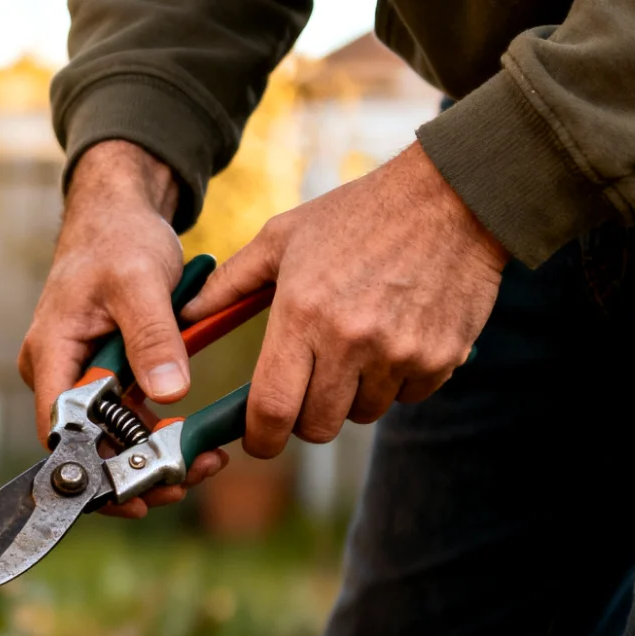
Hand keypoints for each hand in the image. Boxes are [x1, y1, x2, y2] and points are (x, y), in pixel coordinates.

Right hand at [18, 140, 226, 518]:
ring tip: (201, 464)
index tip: (133, 491)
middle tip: (184, 481)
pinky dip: (156, 437)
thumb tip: (169, 393)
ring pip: (107, 440)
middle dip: (132, 472)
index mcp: (51, 353)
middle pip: (84, 446)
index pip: (60, 430)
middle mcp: (54, 374)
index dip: (93, 469)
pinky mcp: (101, 378)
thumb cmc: (118, 241)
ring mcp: (76, 378)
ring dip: (150, 458)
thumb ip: (153, 338)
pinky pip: (123, 423)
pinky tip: (194, 444)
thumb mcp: (140, 282)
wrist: (117, 217)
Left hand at [181, 144, 506, 458]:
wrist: (450, 197)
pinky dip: (397, 382)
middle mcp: (350, 341)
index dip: (261, 437)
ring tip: (357, 347)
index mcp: (302, 314)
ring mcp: (399, 352)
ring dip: (353, 396)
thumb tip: (184, 317)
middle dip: (306, 417)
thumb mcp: (282, 238)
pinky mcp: (440, 357)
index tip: (259, 438)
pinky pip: (408, 398)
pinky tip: (396, 338)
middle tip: (310, 386)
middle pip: (317, 426)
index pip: (272, 408)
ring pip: (363, 413)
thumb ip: (229, 285)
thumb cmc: (357, 215)